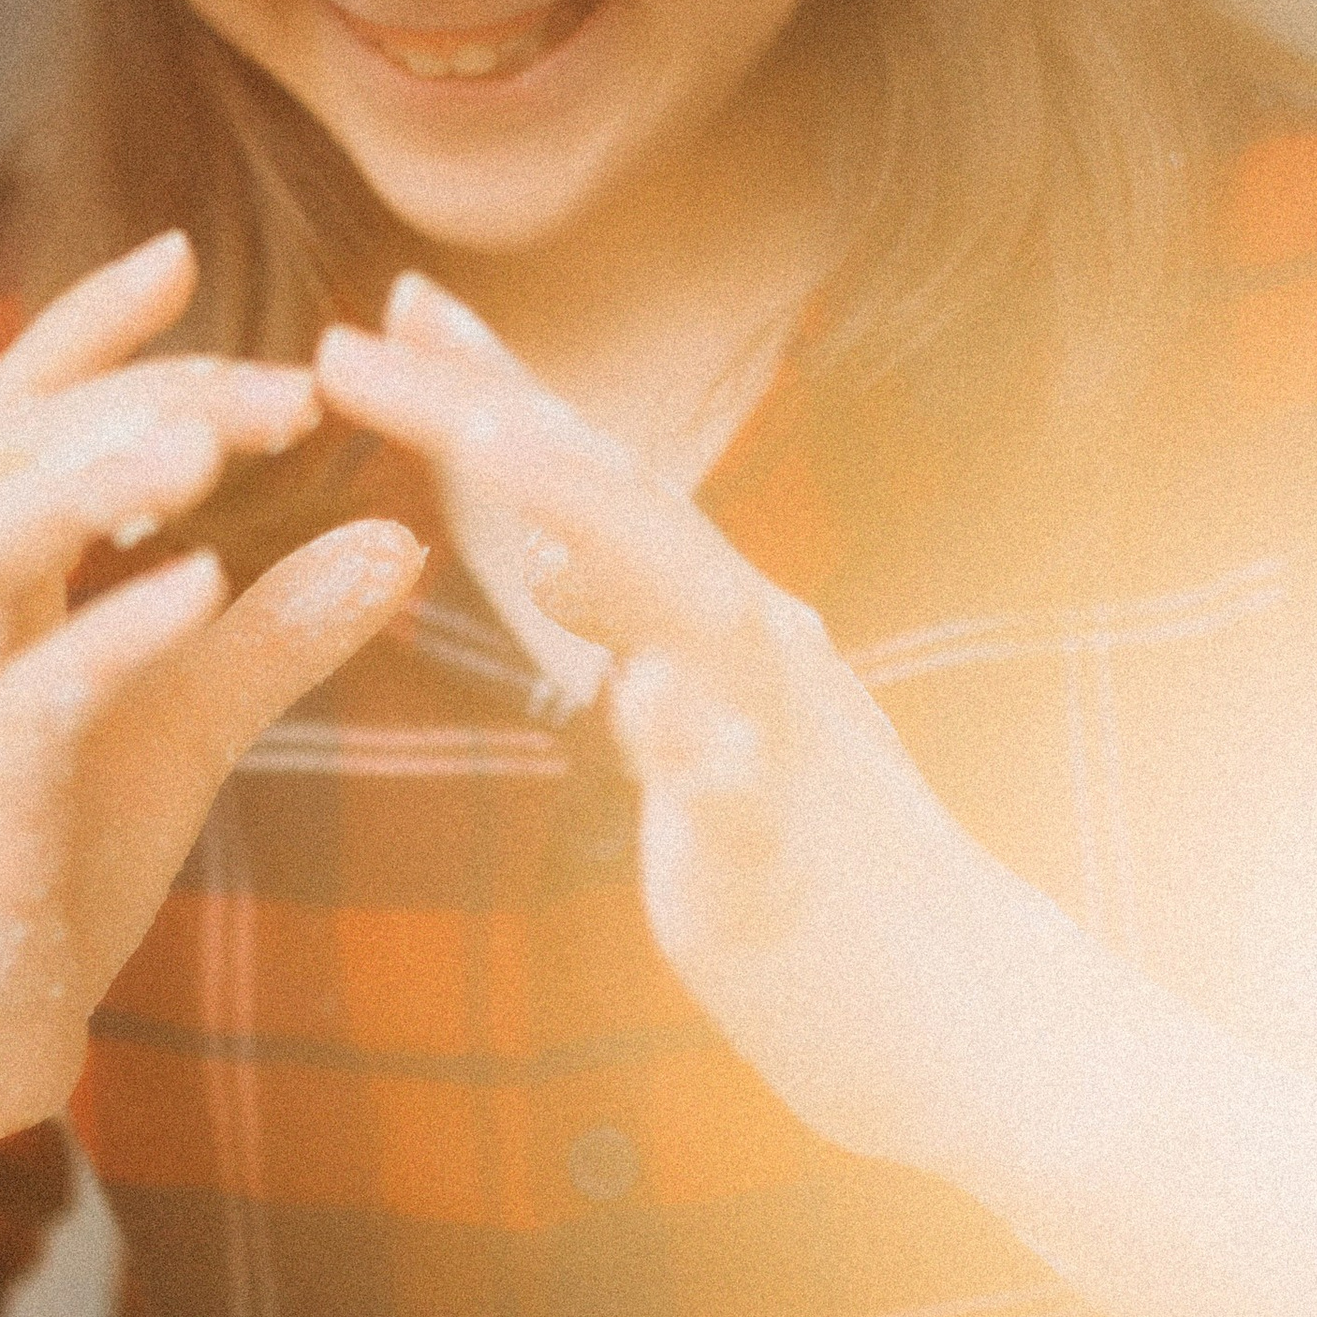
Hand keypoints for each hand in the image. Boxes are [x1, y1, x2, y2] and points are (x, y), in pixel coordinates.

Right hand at [0, 231, 424, 1176]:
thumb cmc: (55, 863)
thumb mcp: (188, 726)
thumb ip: (281, 631)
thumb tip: (402, 535)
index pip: (14, 418)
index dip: (86, 333)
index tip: (183, 254)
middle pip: (4, 457)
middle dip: (138, 402)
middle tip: (282, 388)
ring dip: (93, 484)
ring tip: (210, 443)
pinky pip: (31, 704)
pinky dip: (110, 634)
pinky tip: (198, 584)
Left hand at [315, 273, 981, 1179]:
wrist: (963, 1015)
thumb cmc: (817, 871)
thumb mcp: (705, 724)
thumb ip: (640, 635)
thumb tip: (552, 552)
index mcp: (714, 622)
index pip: (592, 481)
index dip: (491, 386)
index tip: (389, 300)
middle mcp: (753, 650)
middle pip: (621, 502)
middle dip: (488, 413)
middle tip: (353, 341)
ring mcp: (778, 746)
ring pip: (691, 612)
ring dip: (594, 524)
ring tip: (491, 448)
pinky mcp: (787, 862)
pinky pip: (744, 799)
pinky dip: (700, 747)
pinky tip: (645, 713)